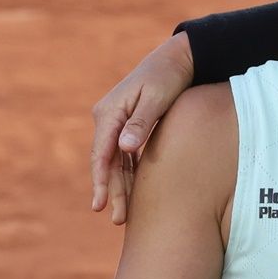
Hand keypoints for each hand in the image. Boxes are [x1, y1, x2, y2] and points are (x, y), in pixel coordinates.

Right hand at [90, 34, 194, 223]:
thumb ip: (141, 123)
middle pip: (106, 161)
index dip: (101, 180)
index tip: (100, 204)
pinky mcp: (128, 125)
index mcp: (110, 112)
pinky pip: (124, 155)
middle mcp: (108, 117)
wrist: (177, 59)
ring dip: (119, 186)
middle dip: (110, 191)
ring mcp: (116, 122)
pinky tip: (132, 193)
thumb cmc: (168, 77)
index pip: (101, 153)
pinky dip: (128, 174)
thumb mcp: (157, 99)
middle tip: (117, 219)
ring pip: (115, 161)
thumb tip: (124, 148)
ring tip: (122, 215)